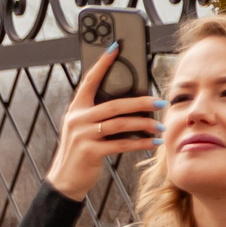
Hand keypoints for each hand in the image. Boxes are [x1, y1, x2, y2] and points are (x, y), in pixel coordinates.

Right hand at [46, 45, 164, 201]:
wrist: (65, 180)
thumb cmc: (81, 152)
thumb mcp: (85, 129)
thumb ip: (100, 115)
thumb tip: (133, 103)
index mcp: (76, 109)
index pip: (90, 80)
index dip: (103, 63)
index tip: (116, 47)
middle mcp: (76, 119)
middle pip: (114, 104)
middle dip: (140, 102)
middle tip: (160, 101)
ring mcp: (82, 135)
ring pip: (119, 123)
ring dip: (143, 124)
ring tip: (159, 126)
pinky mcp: (89, 151)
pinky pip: (120, 144)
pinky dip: (139, 143)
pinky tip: (152, 143)